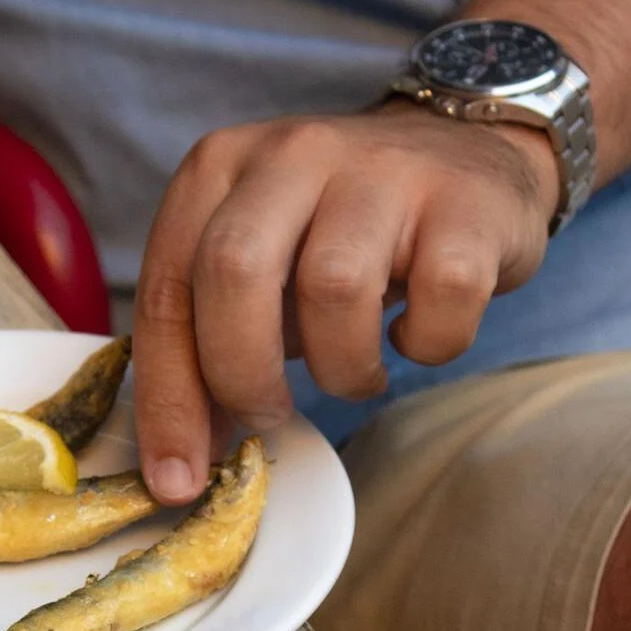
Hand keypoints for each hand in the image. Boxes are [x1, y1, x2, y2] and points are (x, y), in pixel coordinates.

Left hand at [131, 103, 555, 501]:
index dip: (166, 397)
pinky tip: (413, 336)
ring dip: (340, 367)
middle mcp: (292, 154)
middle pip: (234, 272)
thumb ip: (210, 343)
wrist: (462, 151)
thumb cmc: (338, 231)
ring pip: (334, 289)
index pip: (167, 291)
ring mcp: (381, 172)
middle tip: (268, 416)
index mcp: (218, 169)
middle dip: (241, 374)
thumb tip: (184, 456)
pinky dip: (425, 345)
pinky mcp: (463, 203)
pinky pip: (437, 300)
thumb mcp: (259, 267)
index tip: (175, 479)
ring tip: (354, 372)